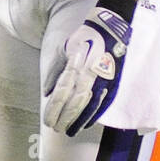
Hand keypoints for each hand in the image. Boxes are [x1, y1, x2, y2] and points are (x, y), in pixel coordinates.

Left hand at [43, 6, 131, 135]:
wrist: (110, 29)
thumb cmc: (84, 39)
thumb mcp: (63, 50)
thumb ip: (54, 72)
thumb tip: (47, 92)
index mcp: (75, 67)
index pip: (62, 94)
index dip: (54, 110)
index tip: (48, 121)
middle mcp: (89, 76)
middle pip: (74, 104)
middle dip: (64, 118)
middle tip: (56, 129)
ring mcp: (103, 81)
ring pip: (89, 107)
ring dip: (78, 121)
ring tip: (70, 131)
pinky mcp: (113, 82)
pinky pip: (103, 103)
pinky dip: (95, 115)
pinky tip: (87, 124)